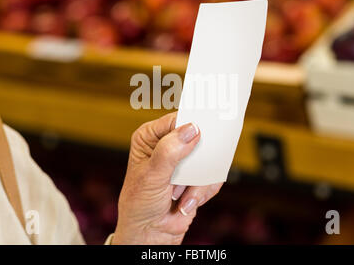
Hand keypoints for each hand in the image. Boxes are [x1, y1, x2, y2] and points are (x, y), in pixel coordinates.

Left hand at [112, 112, 222, 244]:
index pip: (175, 120)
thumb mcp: (151, 176)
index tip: (203, 131)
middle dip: (197, 159)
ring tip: (179, 194)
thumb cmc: (140, 203)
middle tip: (196, 169)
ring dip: (197, 181)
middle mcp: (168, 145)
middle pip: (198, 137)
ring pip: (208, 159)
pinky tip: (186, 201)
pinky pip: (213, 177)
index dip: (191, 123)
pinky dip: (203, 192)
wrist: (150, 233)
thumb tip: (191, 129)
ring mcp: (185, 161)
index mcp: (151, 137)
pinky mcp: (197, 176)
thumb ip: (169, 151)